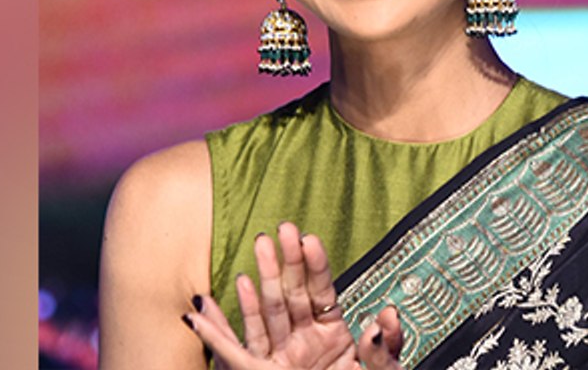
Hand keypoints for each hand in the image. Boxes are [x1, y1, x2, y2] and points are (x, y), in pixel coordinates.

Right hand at [182, 222, 405, 368]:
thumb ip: (385, 347)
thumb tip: (385, 316)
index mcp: (332, 335)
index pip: (321, 291)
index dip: (314, 265)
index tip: (308, 239)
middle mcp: (303, 341)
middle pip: (291, 295)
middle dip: (285, 262)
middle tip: (282, 229)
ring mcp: (282, 357)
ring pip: (265, 314)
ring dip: (259, 282)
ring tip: (255, 250)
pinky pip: (235, 354)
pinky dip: (215, 333)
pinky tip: (202, 311)